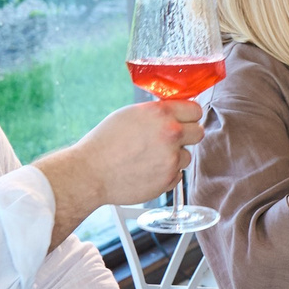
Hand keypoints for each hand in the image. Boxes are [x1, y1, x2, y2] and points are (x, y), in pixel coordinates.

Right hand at [43, 97, 205, 217]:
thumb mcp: (130, 115)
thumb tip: (176, 112)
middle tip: (170, 140)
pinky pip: (177, 174)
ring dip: (174, 157)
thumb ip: (157, 113)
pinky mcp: (168, 179)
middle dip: (187, 136)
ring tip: (149, 158)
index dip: (189, 116)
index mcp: (161, 113)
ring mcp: (171, 158)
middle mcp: (170, 133)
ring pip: (187, 156)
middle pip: (198, 132)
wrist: (90, 173)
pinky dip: (166, 174)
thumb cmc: (105, 143)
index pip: (195, 110)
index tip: (184, 120)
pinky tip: (146, 171)